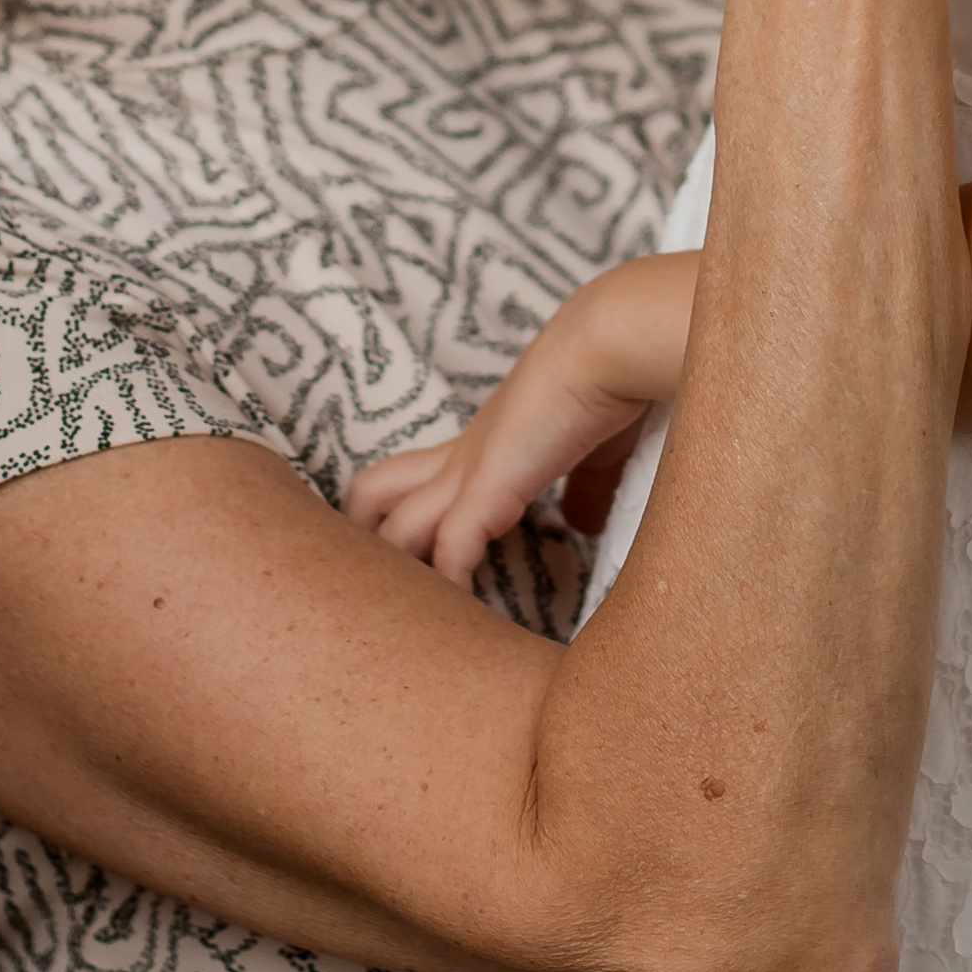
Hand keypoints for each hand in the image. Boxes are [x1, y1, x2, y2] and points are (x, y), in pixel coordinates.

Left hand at [347, 263, 688, 590]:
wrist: (606, 349)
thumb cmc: (603, 385)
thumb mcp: (593, 448)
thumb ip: (585, 487)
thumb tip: (585, 522)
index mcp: (476, 447)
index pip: (405, 480)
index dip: (397, 519)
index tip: (411, 567)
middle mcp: (457, 459)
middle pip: (368, 495)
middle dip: (366, 544)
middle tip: (389, 595)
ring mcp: (466, 473)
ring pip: (389, 527)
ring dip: (398, 578)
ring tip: (416, 622)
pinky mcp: (487, 489)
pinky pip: (450, 551)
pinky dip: (454, 588)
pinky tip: (467, 621)